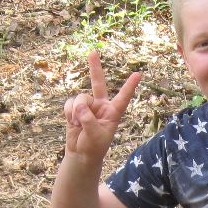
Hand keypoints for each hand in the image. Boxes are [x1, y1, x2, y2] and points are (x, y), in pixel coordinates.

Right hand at [62, 51, 141, 165]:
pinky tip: (72, 122)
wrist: (80, 154)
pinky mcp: (75, 109)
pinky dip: (69, 112)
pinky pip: (70, 103)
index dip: (130, 86)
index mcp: (113, 113)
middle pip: (98, 83)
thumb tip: (78, 105)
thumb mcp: (94, 135)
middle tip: (93, 52)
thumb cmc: (93, 148)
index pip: (123, 97)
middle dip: (95, 68)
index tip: (138, 74)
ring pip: (81, 98)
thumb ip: (88, 119)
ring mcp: (88, 106)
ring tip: (78, 124)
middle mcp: (101, 106)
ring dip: (77, 111)